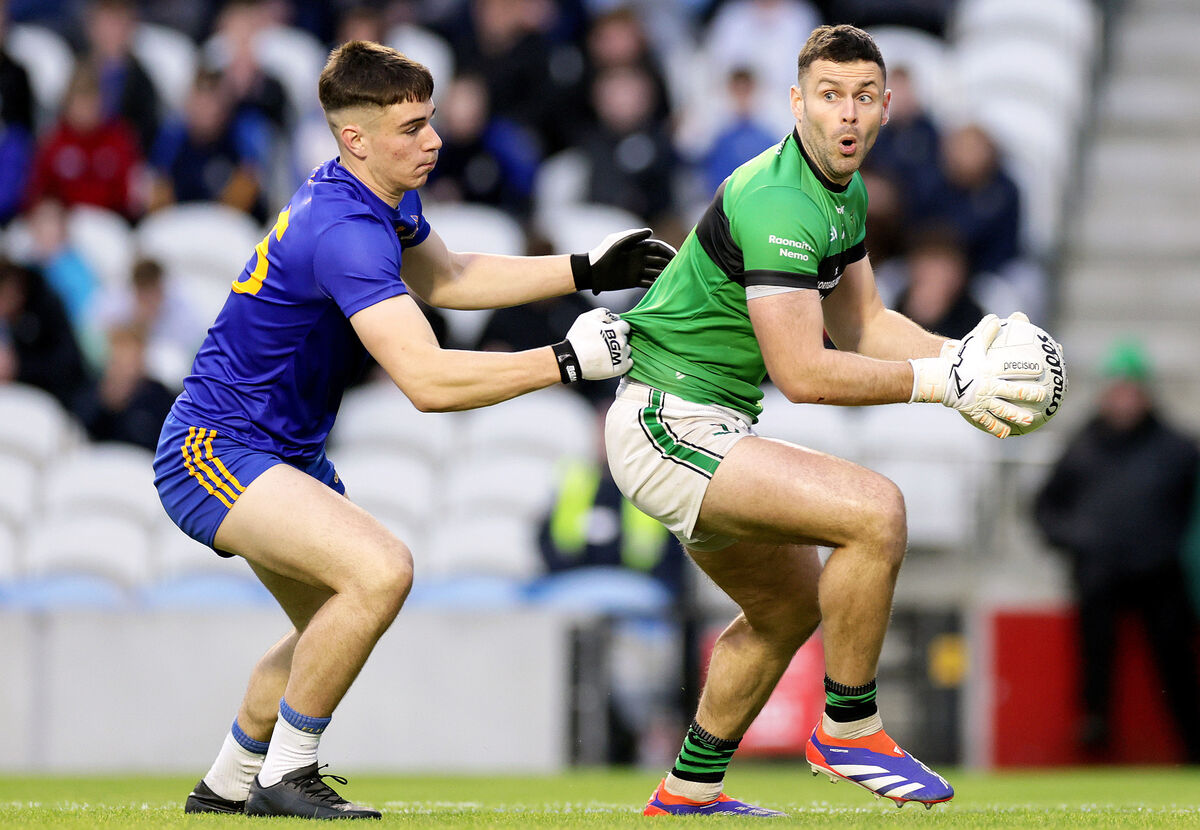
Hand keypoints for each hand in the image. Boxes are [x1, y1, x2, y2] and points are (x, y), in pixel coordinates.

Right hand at [553, 307, 631, 382]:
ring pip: (627, 350)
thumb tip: (613, 316)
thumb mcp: (587, 318)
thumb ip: (603, 313)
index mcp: (616, 330)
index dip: (616, 327)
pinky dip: (622, 361)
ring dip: (620, 350)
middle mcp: (622, 343)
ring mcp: (622, 356)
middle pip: (625, 338)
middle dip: (617, 338)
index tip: (608, 332)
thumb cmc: (578, 338)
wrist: (572, 360)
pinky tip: (612, 360)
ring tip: (606, 353)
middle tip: (604, 343)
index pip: (625, 326)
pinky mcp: (621, 368)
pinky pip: (629, 362)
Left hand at [570, 228, 675, 294]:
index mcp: (638, 247)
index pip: (658, 248)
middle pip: (659, 260)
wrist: (591, 272)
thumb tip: (651, 231)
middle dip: (670, 264)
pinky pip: (648, 283)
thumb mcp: (618, 242)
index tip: (677, 256)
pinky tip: (665, 289)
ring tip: (676, 280)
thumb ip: (634, 236)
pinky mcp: (633, 281)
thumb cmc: (603, 254)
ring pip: (656, 272)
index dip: (668, 251)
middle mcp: (640, 258)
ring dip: (665, 276)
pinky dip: (657, 285)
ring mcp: (637, 270)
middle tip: (682, 270)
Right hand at [909, 314, 1046, 437]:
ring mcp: (981, 401)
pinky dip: (996, 427)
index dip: (1028, 368)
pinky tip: (1005, 433)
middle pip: (1012, 391)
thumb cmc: (955, 359)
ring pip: (1002, 409)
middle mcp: (988, 386)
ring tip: (1029, 420)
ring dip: (1016, 415)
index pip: (1012, 368)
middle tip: (1043, 395)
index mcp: (990, 370)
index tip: (1042, 368)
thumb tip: (996, 317)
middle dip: (1029, 394)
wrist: (937, 379)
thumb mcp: (970, 343)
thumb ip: (985, 331)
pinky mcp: (973, 411)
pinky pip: (986, 421)